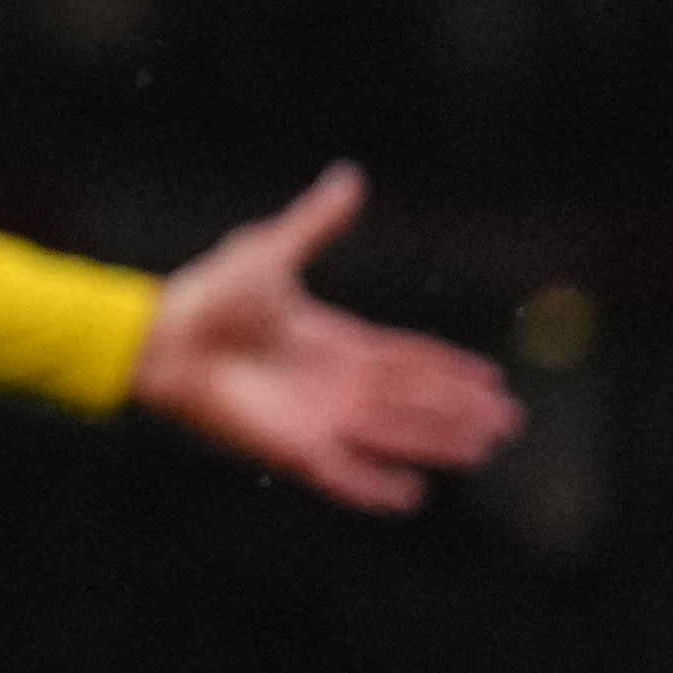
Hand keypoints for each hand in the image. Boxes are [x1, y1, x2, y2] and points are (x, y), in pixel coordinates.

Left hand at [129, 165, 516, 509]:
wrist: (163, 337)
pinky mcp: (292, 447)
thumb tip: (349, 175)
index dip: (449, 370)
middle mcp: (335, 384)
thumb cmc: (209, 295)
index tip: (491, 380)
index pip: (408, 359)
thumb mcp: (271, 252)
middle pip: (414, 401)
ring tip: (484, 449)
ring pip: (394, 435)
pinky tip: (411, 497)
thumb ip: (315, 221)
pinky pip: (343, 475)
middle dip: (461, 411)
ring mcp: (317, 417)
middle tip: (509, 422)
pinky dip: (374, 488)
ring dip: (438, 443)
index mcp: (336, 341)